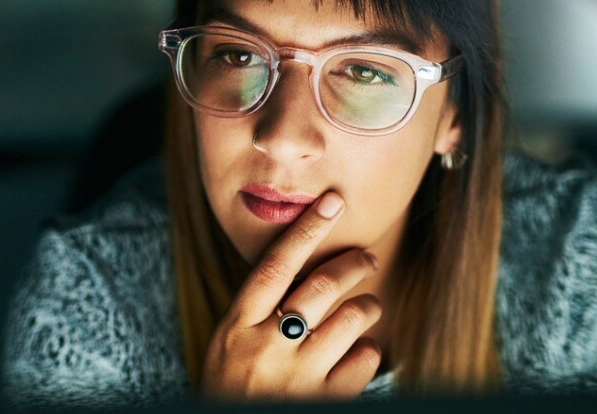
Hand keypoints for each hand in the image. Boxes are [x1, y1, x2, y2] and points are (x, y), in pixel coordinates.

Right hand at [200, 192, 383, 400]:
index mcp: (236, 327)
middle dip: (352, 264)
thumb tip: (295, 268)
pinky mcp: (324, 402)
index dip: (306, 230)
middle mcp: (266, 348)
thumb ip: (255, 314)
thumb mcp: (227, 349)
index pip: (275, 265)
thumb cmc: (231, 393)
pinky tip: (360, 353)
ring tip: (368, 308)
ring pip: (351, 319)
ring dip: (368, 307)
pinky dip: (369, 351)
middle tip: (366, 259)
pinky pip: (365, 360)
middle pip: (321, 286)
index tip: (332, 202)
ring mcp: (297, 377)